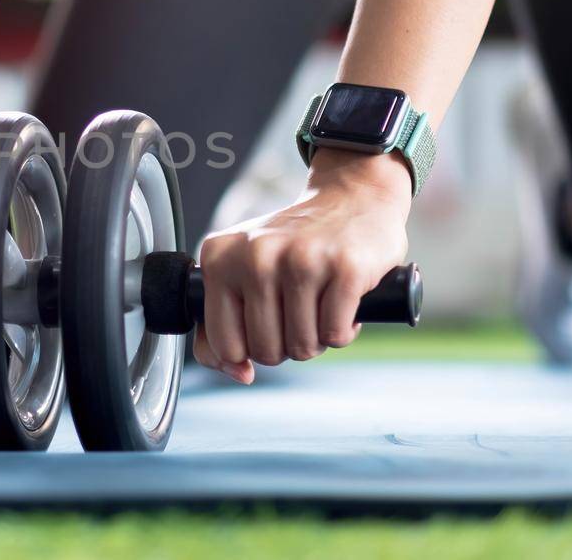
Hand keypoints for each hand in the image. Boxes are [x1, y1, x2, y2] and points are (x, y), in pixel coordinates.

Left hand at [193, 150, 411, 383]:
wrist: (351, 198)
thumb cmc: (294, 245)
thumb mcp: (243, 270)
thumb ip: (223, 325)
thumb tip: (238, 374)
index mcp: (220, 258)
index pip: (224, 343)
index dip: (248, 352)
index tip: (266, 329)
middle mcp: (256, 256)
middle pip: (266, 351)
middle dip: (287, 346)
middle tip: (299, 314)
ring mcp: (301, 259)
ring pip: (303, 346)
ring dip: (317, 338)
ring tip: (320, 306)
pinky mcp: (345, 267)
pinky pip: (336, 335)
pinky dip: (344, 330)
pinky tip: (343, 303)